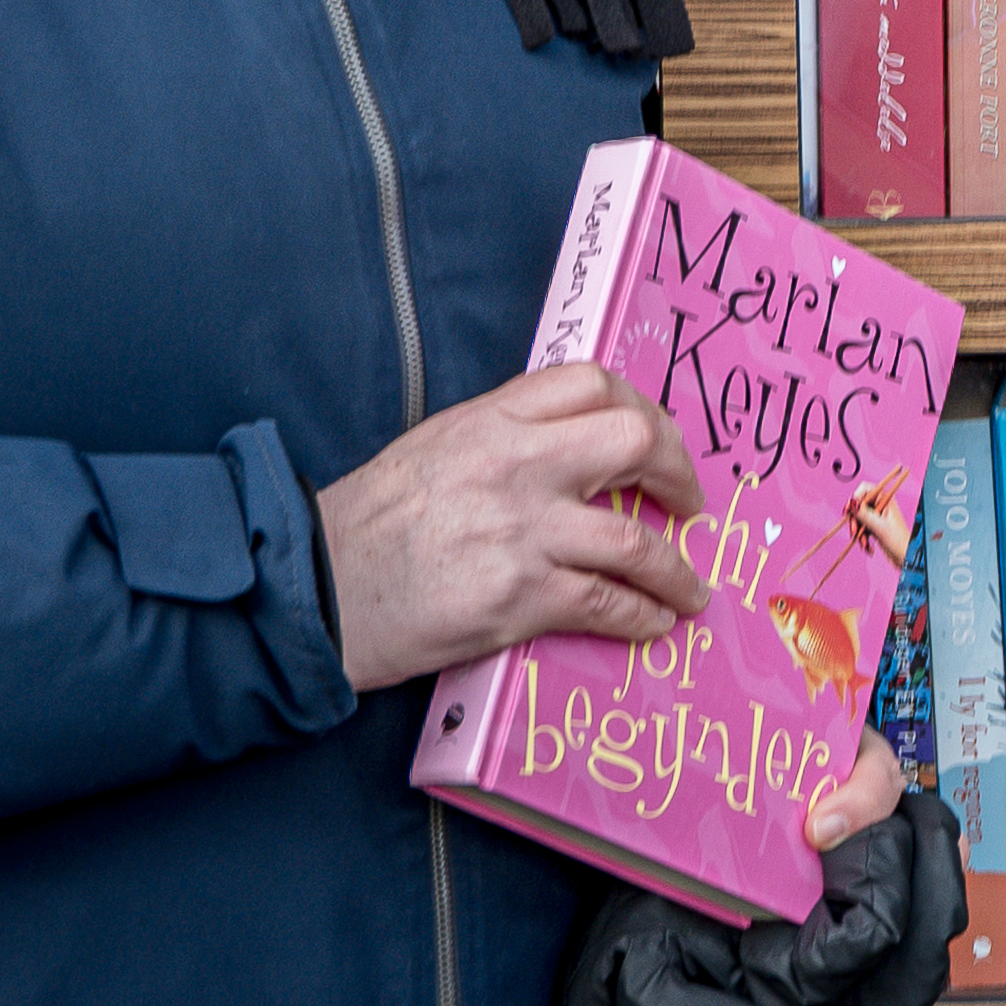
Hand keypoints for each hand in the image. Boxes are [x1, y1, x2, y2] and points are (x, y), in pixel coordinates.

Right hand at [316, 360, 709, 693]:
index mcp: (491, 419)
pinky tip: (653, 623)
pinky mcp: (517, 597)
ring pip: (636, 541)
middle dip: (678, 473)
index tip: (657, 441)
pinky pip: (606, 604)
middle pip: (634, 441)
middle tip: (689, 504)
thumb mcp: (436, 446)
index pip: (591, 382)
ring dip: (676, 571)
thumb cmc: (371, 521)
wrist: (316, 588)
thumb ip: (507, 437)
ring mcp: (521, 532)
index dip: (642, 409)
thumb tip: (577, 448)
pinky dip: (643, 616)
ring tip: (690, 591)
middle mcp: (515, 465)